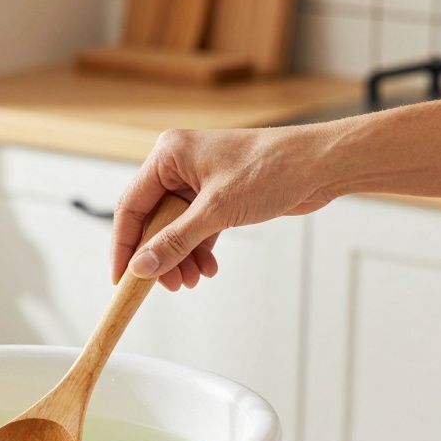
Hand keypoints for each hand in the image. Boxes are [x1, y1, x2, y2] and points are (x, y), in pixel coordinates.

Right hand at [111, 126, 337, 290]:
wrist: (320, 165)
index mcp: (168, 155)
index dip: (123, 245)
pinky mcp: (218, 196)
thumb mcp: (217, 211)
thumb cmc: (273, 168)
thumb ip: (175, 241)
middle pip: (152, 220)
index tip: (120, 278)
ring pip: (174, 229)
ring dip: (180, 257)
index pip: (131, 206)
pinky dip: (198, 250)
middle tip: (164, 285)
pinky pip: (195, 229)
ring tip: (190, 280)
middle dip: (158, 256)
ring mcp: (199, 181)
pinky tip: (206, 268)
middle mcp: (179, 165)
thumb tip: (142, 267)